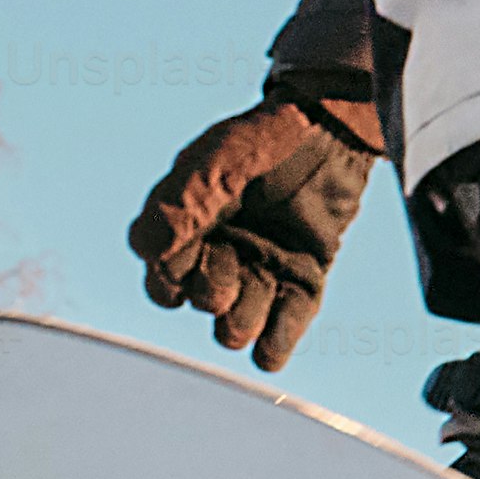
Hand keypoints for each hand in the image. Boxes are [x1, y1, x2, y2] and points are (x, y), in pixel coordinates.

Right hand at [126, 91, 378, 372]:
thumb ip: (180, 205)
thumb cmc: (267, 139)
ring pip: (234, 331)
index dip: (171, 278)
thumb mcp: (216, 162)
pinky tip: (275, 336)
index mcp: (189, 230)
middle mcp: (220, 256)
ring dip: (245, 316)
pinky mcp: (300, 285)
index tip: (194, 246)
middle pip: (199, 306)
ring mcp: (261, 273)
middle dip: (212, 290)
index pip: (162, 282)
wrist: (332, 133)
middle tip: (234, 255)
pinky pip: (277, 341)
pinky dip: (274, 344)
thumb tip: (147, 254)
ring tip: (264, 280)